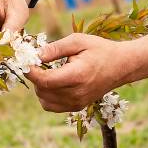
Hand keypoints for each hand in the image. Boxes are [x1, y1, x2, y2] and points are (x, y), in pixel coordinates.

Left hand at [25, 34, 139, 112]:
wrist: (122, 66)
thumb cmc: (100, 49)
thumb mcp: (78, 41)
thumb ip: (55, 48)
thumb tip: (35, 54)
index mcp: (77, 75)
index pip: (44, 80)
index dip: (30, 71)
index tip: (26, 60)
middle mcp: (77, 93)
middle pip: (42, 90)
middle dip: (35, 76)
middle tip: (39, 62)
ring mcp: (77, 103)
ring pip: (44, 100)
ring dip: (40, 86)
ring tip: (49, 71)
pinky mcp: (77, 107)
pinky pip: (52, 106)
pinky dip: (47, 95)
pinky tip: (54, 82)